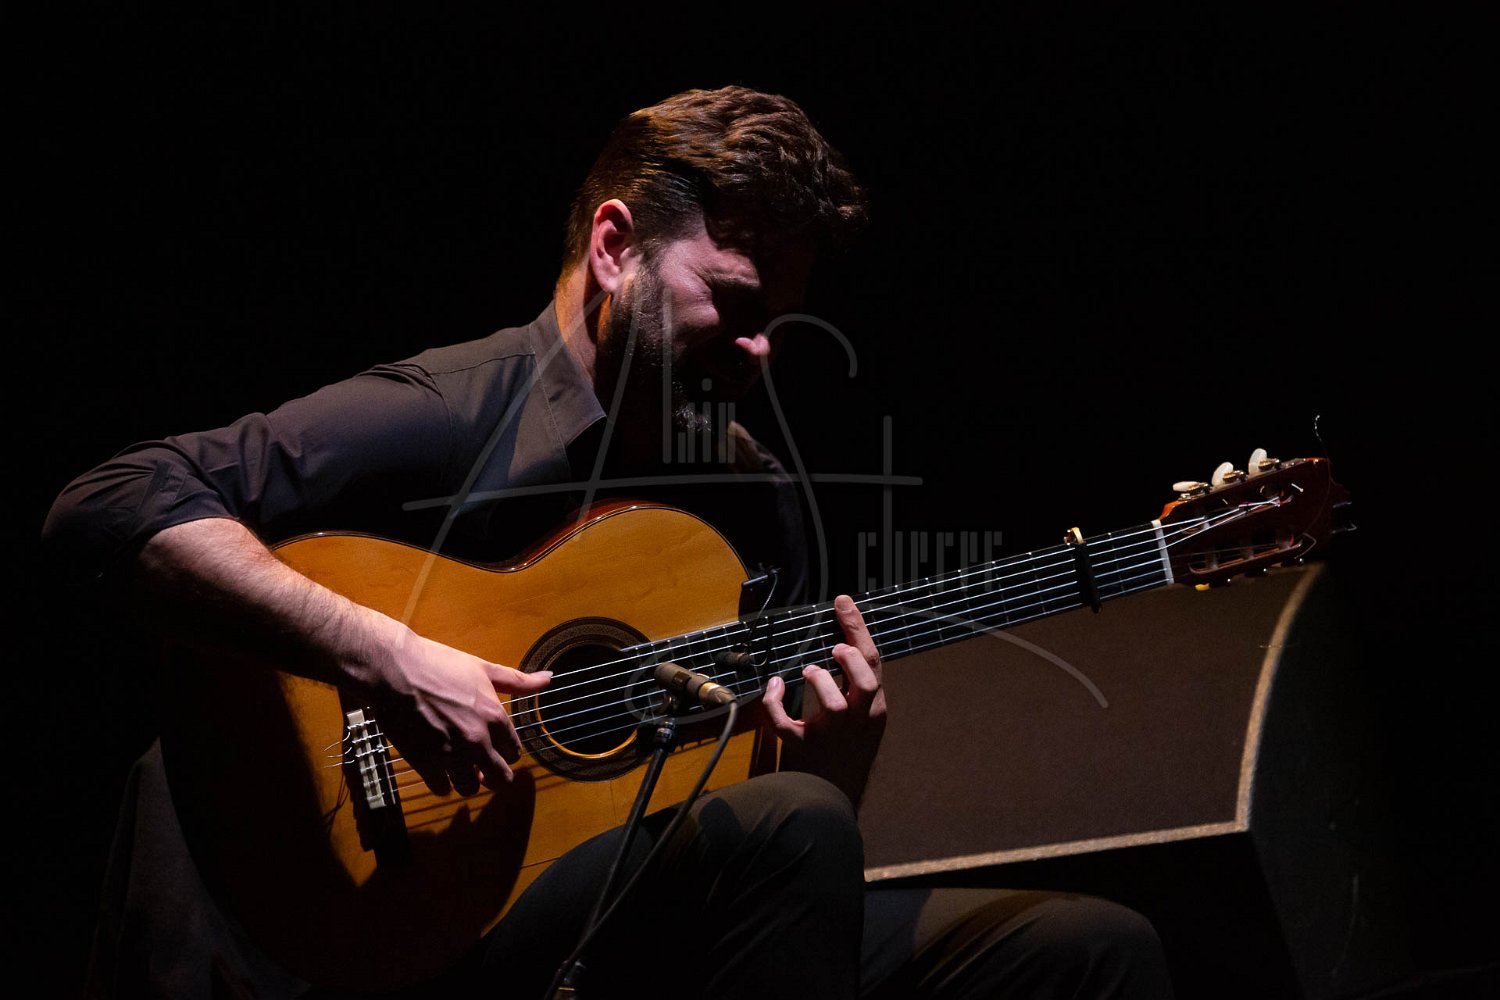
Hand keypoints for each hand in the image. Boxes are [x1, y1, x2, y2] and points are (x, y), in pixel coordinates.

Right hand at [353, 608, 551, 796]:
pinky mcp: (425, 763)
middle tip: (484, 769)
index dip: (506, 752)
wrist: (395, 670)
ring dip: (469, 781)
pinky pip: (442, 789)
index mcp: (494, 718)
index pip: (514, 752)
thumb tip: (549, 679)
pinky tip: (440, 770)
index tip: (497, 749)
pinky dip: (443, 783)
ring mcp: (450, 754)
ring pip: (471, 788)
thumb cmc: (439, 664)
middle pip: (499, 778)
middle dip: (494, 775)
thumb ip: (517, 680)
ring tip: (462, 770)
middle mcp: (477, 741)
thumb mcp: (483, 668)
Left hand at [762, 595, 886, 805]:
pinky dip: (775, 704)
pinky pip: (786, 725)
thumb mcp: (864, 716)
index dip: (857, 628)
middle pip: (866, 681)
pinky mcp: (804, 747)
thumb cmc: (848, 749)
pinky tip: (774, 687)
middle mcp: (857, 720)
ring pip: (834, 704)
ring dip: (820, 680)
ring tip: (809, 671)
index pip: (872, 661)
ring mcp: (832, 735)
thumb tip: (838, 642)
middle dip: (850, 659)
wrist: (834, 794)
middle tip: (833, 649)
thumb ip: (855, 683)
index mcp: (873, 708)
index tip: (842, 602)